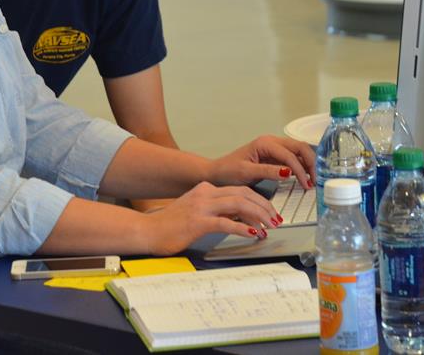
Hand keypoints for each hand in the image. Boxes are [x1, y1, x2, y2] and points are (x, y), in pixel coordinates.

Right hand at [144, 182, 281, 255]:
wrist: (147, 231)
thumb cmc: (169, 225)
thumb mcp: (196, 212)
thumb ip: (216, 211)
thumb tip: (241, 219)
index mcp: (204, 189)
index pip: (240, 189)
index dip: (259, 200)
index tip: (270, 212)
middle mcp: (205, 193)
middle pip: (244, 193)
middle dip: (264, 206)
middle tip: (276, 219)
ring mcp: (201, 207)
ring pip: (239, 204)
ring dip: (259, 216)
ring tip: (270, 227)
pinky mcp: (198, 222)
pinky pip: (228, 223)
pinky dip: (244, 228)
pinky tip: (253, 234)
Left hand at [209, 135, 314, 188]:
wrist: (217, 173)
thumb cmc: (227, 171)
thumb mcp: (246, 172)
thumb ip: (267, 171)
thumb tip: (288, 172)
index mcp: (264, 143)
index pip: (289, 155)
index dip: (300, 169)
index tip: (306, 184)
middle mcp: (271, 142)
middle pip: (299, 147)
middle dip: (310, 163)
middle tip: (314, 181)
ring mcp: (274, 148)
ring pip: (299, 151)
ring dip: (308, 164)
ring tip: (312, 181)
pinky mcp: (274, 157)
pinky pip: (293, 158)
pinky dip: (301, 166)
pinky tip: (304, 178)